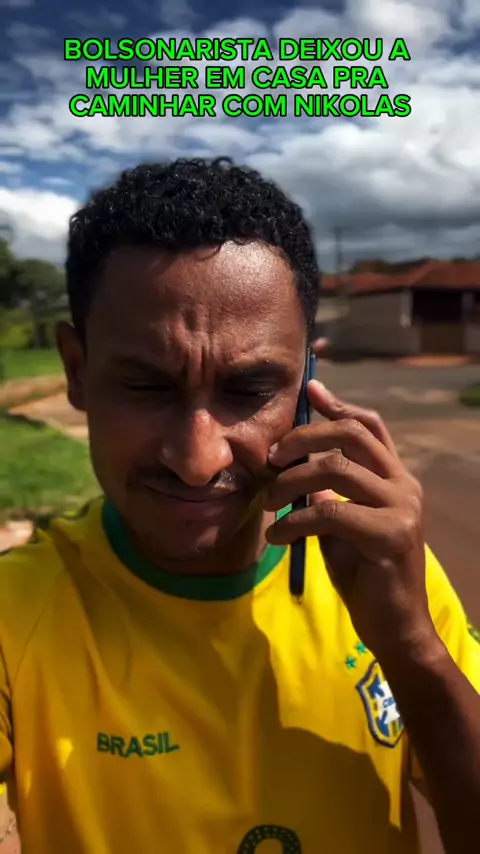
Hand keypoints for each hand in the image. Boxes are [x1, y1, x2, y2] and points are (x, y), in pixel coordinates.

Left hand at [264, 380, 436, 662]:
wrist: (396, 627)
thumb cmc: (367, 575)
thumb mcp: (343, 525)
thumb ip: (329, 494)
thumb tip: (296, 468)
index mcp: (395, 478)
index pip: (370, 426)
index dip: (338, 405)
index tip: (309, 390)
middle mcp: (404, 485)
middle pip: (352, 434)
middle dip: (304, 437)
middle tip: (272, 457)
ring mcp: (402, 508)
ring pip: (337, 468)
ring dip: (292, 481)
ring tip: (269, 502)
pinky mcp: (390, 535)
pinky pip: (329, 513)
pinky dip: (294, 521)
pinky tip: (277, 536)